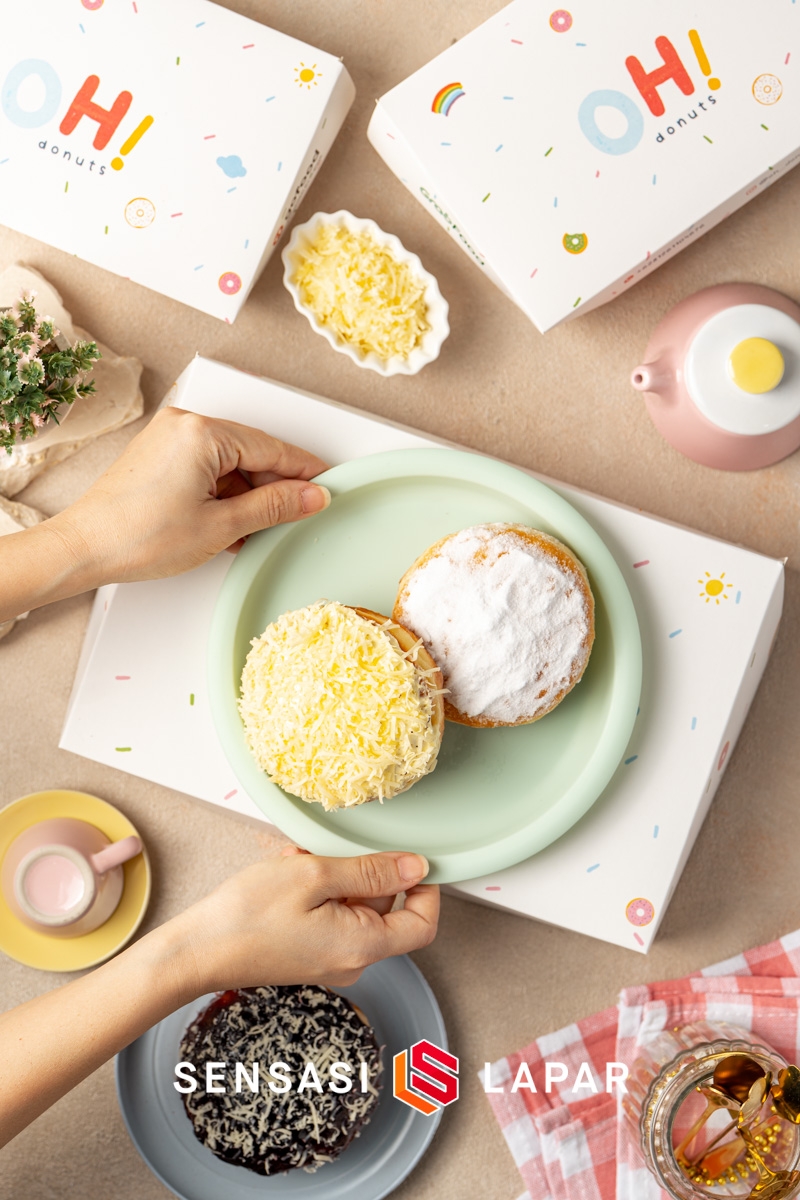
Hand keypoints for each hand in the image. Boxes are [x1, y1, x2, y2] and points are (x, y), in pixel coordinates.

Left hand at [47, 407, 330, 586]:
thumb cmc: (139, 536)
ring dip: (247, 492)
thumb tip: (312, 496)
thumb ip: (274, 507)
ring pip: (229, 461)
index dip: (304, 472)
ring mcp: (169, 436)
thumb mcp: (222, 527)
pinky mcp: (158, 453)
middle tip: (298, 515)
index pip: (272, 449)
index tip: (329, 486)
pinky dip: (223, 491)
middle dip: (274, 486)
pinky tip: (232, 521)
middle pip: (251, 452)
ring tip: (257, 529)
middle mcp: (184, 423)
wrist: (84, 548)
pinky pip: (206, 465)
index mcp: (202, 432)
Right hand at [169, 850, 438, 991]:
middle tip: (327, 851)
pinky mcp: (311, 952)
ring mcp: (331, 958)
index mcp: (363, 945)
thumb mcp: (314, 876)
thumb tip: (417, 867)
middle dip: (362, 871)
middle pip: (387, 909)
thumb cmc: (248, 916)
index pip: (423, 924)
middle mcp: (353, 960)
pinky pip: (331, 914)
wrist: (197, 951)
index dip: (427, 889)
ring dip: (332, 875)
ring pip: (355, 905)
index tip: (411, 858)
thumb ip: (370, 870)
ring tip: (297, 861)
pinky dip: (316, 890)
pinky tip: (287, 875)